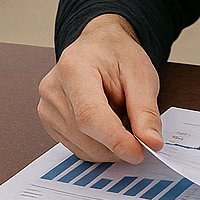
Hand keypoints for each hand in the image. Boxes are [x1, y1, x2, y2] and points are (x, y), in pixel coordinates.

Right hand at [38, 14, 163, 163]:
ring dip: (110, 146)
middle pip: (85, 135)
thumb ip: (146, 111)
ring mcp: (47, 108)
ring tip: (124, 120)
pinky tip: (111, 125)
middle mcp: (53, 89)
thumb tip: (152, 143)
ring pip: (82, 147)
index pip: (90, 116)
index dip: (115, 140)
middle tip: (142, 136)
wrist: (100, 46)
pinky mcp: (50, 123)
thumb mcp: (142, 75)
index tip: (139, 153)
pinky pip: (78, 147)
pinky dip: (100, 145)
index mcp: (74, 68)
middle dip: (118, 144)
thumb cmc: (118, 55)